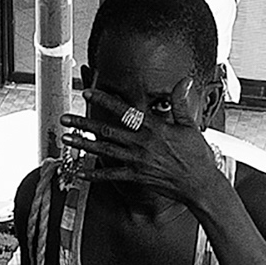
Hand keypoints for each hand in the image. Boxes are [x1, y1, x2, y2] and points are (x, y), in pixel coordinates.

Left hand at [58, 78, 221, 206]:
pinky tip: (79, 171)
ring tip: (65, 139)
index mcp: (154, 128)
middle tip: (64, 118)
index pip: (125, 110)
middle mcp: (142, 143)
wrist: (200, 184)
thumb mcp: (190, 125)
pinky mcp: (136, 177)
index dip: (104, 100)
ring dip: (83, 144)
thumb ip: (181, 102)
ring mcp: (137, 161)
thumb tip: (185, 80)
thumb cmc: (197, 155)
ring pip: (104, 151)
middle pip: (107, 130)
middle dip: (83, 123)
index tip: (87, 93)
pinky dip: (95, 174)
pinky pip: (111, 176)